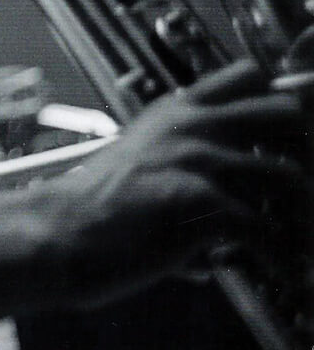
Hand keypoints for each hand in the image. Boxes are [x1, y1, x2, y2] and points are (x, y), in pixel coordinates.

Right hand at [37, 60, 309, 306]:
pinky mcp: (199, 201)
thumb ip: (185, 161)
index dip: (277, 103)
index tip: (288, 138)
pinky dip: (282, 258)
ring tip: (299, 242)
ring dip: (300, 216)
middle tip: (297, 193)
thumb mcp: (140, 159)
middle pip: (284, 110)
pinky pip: (267, 231)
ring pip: (288, 175)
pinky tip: (285, 273)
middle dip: (302, 151)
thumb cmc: (95, 205)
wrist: (60, 232)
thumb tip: (235, 198)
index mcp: (176, 110)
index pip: (248, 76)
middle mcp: (190, 125)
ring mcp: (195, 159)